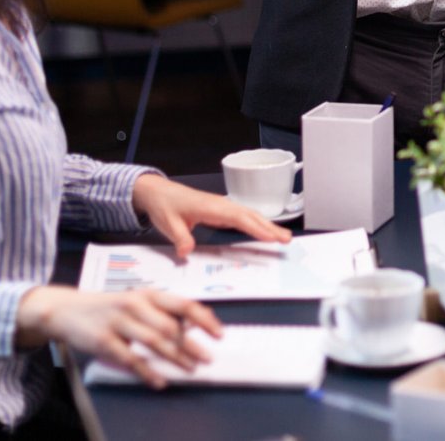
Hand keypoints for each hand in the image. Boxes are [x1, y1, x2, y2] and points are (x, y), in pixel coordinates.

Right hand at [16, 285, 221, 388]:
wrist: (66, 309)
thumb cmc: (108, 307)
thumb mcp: (137, 301)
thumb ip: (162, 312)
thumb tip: (193, 327)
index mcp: (148, 294)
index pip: (183, 304)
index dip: (204, 319)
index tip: (218, 333)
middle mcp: (135, 305)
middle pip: (170, 327)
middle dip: (192, 345)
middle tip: (208, 358)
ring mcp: (118, 322)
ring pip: (153, 342)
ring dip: (175, 358)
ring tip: (190, 369)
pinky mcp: (103, 341)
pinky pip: (130, 359)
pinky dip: (147, 372)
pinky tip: (159, 381)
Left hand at [131, 174, 291, 259]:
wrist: (157, 192)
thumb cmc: (164, 204)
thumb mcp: (168, 223)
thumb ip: (180, 238)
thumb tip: (187, 252)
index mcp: (211, 207)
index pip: (239, 218)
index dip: (256, 228)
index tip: (271, 238)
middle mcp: (221, 205)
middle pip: (251, 216)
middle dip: (270, 227)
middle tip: (287, 240)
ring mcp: (222, 206)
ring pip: (250, 215)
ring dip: (267, 225)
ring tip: (283, 237)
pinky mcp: (221, 210)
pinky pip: (243, 217)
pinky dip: (257, 224)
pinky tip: (264, 231)